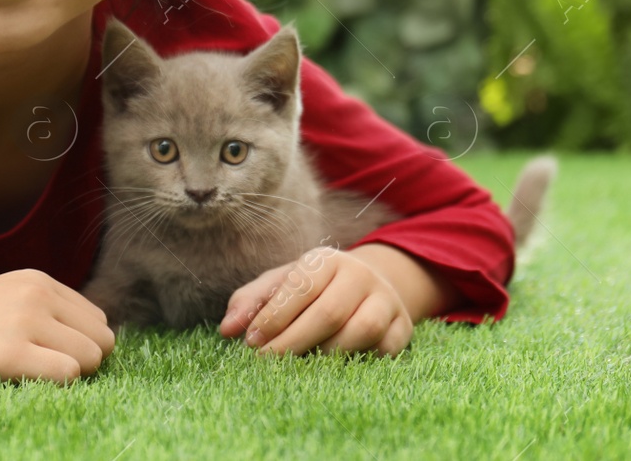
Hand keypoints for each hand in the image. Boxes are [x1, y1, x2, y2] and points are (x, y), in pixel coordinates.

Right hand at [0, 268, 115, 384]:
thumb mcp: (0, 304)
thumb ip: (44, 314)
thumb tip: (98, 343)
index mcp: (36, 279)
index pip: (97, 320)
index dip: (79, 348)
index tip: (46, 360)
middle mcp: (36, 291)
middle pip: (101, 340)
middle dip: (81, 364)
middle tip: (36, 374)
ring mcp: (24, 319)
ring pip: (90, 359)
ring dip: (67, 378)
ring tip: (23, 377)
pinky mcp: (9, 351)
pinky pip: (68, 375)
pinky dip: (53, 388)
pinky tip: (17, 384)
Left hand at [217, 245, 411, 356]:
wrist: (369, 285)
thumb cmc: (313, 289)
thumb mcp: (280, 285)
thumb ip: (251, 302)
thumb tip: (227, 329)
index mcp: (326, 260)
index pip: (300, 287)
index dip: (274, 317)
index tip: (251, 342)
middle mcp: (359, 274)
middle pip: (329, 312)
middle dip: (293, 342)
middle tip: (266, 362)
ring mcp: (385, 300)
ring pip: (361, 330)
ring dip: (328, 354)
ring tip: (302, 366)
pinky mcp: (402, 326)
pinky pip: (385, 349)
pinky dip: (360, 362)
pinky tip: (336, 370)